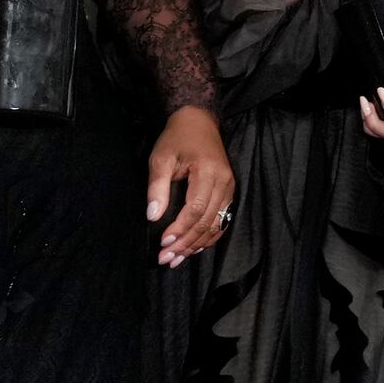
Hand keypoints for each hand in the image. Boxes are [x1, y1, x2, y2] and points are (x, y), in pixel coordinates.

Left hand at [147, 105, 232, 265]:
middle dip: (185, 243)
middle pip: (207, 221)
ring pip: (216, 225)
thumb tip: (153, 216)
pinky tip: (193, 248)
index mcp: (208, 172)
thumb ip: (157, 187)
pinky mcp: (229, 193)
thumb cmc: (177, 139)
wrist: (198, 122)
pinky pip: (222, 221)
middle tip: (166, 259)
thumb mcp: (160, 158)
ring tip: (177, 259)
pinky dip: (208, 237)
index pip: (196, 209)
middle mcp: (224, 182)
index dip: (180, 229)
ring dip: (196, 245)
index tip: (163, 243)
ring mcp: (230, 188)